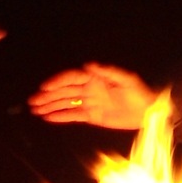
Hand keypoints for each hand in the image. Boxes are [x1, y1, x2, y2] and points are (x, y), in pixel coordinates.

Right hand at [28, 62, 157, 128]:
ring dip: (50, 106)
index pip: (72, 78)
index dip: (57, 82)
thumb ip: (108, 71)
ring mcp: (90, 103)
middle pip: (64, 91)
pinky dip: (60, 116)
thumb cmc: (139, 92)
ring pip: (66, 103)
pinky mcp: (92, 116)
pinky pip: (73, 116)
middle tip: (32, 101)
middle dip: (48, 96)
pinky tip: (48, 118)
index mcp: (95, 78)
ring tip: (35, 110)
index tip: (44, 87)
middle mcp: (89, 89)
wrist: (148, 112)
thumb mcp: (127, 79)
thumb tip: (89, 65)